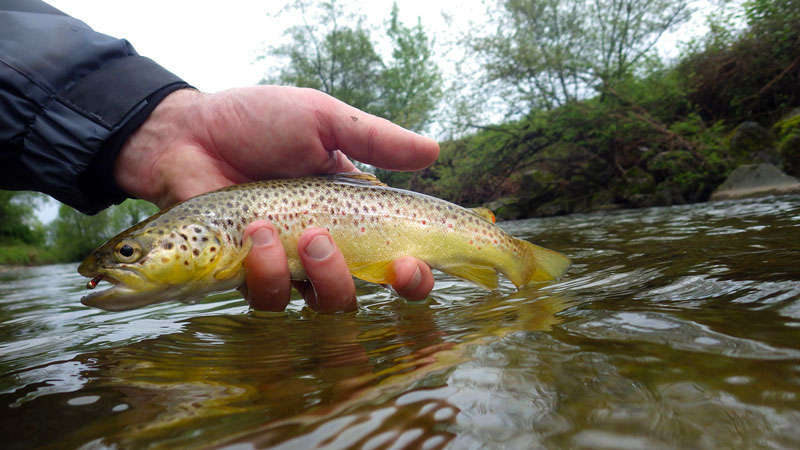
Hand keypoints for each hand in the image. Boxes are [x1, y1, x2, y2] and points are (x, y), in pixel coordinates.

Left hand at [115, 86, 437, 311]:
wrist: (190, 131)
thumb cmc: (258, 121)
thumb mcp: (322, 120)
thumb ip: (376, 140)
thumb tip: (434, 152)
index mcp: (352, 214)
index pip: (395, 261)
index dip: (412, 278)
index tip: (410, 265)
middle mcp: (324, 247)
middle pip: (356, 295)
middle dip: (350, 281)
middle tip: (326, 241)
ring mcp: (286, 265)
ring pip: (315, 305)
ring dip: (307, 273)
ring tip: (283, 229)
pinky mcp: (247, 275)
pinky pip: (269, 298)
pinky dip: (266, 271)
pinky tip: (253, 232)